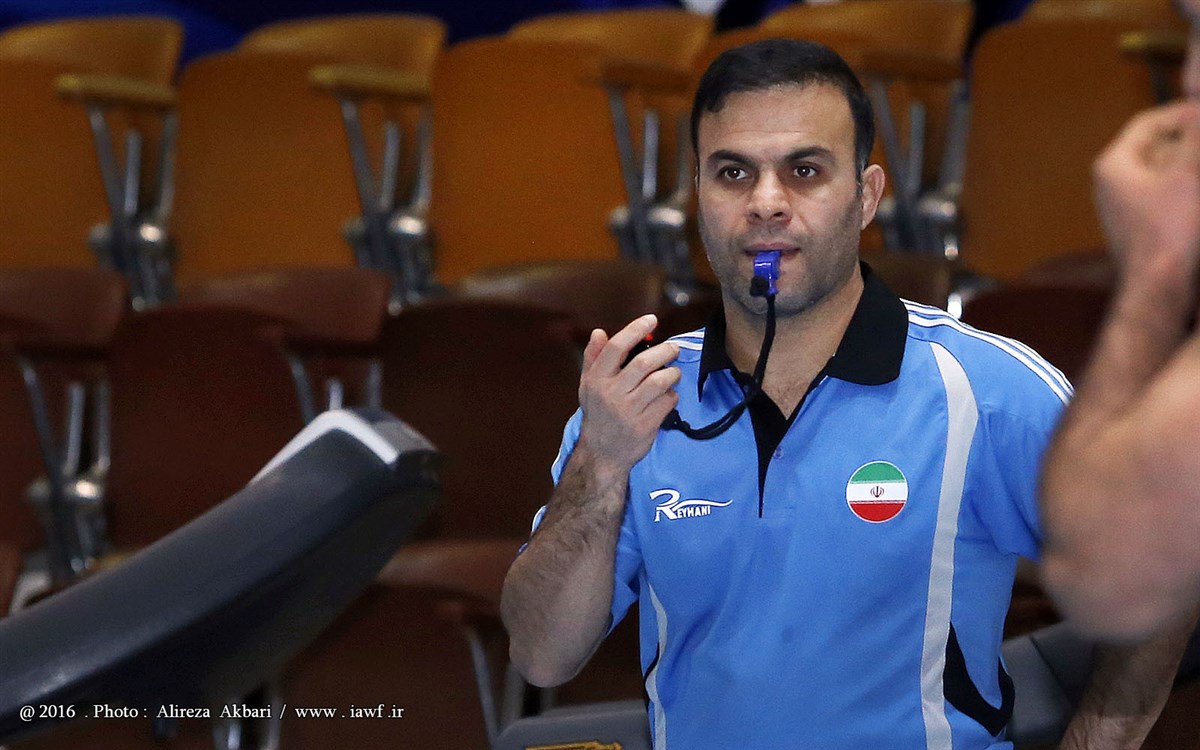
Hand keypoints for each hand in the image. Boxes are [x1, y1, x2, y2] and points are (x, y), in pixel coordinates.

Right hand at [575, 314, 680, 475]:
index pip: (616, 348)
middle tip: (673, 348)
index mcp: (597, 380)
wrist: (602, 454)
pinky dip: (672, 395)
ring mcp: (629, 411)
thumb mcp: (588, 386)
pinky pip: (667, 402)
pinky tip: (668, 396)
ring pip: (659, 382)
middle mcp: (612, 394)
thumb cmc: (598, 413)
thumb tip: (599, 332)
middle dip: (664, 351)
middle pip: (644, 363)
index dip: (635, 329)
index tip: (652, 319)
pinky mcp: (645, 426)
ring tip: (673, 373)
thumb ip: (593, 358)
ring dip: (672, 374)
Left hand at [1094, 100, 1199, 283]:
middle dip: (1189, 142)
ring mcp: (1122, 203)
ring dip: (1190, 165)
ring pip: (1163, 170)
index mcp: (1114, 164)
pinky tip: (1198, 190)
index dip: (1182, 114)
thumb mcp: (1189, 173)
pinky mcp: (1137, 221)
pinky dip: (1185, 186)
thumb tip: (1197, 107)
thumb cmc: (1169, 231)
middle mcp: (1111, 181)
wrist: (1159, 284)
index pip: (1148, 122)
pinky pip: (1164, 193)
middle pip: (1157, 145)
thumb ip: (1195, 135)